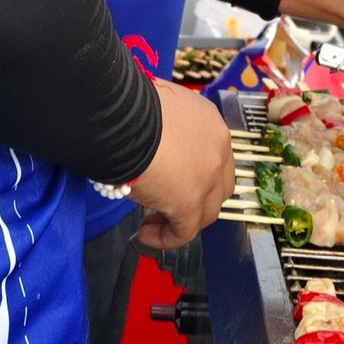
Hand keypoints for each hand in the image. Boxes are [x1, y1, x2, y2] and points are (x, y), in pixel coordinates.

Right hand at [131, 79, 235, 249]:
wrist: (125, 116)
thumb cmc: (131, 106)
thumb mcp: (157, 109)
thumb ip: (163, 130)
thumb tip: (149, 145)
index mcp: (209, 121)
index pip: (213, 154)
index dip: (195, 170)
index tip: (168, 176)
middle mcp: (218, 148)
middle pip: (218, 184)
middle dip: (196, 197)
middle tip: (165, 200)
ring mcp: (208, 177)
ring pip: (206, 210)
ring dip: (181, 219)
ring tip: (151, 222)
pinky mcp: (190, 202)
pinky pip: (183, 231)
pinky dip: (165, 238)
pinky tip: (145, 235)